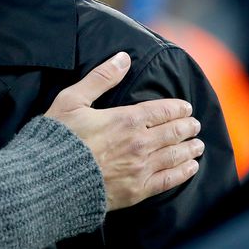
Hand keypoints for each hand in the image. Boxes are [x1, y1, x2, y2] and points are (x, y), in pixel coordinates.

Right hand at [45, 52, 202, 210]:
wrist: (50, 178)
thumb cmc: (59, 136)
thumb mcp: (72, 99)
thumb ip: (100, 78)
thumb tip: (123, 58)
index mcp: (126, 119)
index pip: (162, 110)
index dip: (177, 108)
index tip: (185, 107)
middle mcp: (139, 143)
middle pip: (173, 132)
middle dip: (187, 127)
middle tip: (194, 125)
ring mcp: (140, 168)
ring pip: (175, 155)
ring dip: (190, 148)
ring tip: (198, 145)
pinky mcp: (137, 190)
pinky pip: (168, 180)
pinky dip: (184, 172)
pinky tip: (191, 168)